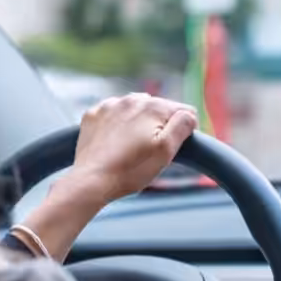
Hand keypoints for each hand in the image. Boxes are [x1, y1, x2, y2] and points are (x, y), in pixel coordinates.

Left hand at [71, 93, 197, 204]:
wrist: (91, 181)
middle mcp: (131, 99)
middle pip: (158, 109)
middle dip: (159, 126)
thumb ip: (182, 126)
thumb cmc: (130, 170)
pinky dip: (118, 125)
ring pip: (135, 110)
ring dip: (138, 124)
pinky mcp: (93, 115)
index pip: (183, 111)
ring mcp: (110, 106)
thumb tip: (189, 114)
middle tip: (150, 151)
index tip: (174, 148)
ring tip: (132, 149)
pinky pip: (114, 114)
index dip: (183, 130)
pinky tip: (115, 143)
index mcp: (153, 106)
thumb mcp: (166, 151)